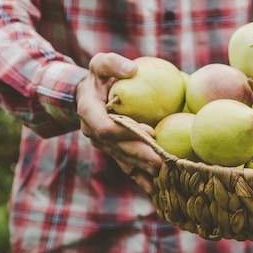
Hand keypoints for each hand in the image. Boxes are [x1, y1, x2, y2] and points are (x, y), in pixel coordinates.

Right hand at [75, 52, 161, 194]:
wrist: (88, 94)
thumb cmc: (98, 76)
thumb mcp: (100, 63)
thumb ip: (113, 64)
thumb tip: (132, 68)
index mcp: (90, 113)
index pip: (106, 128)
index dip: (126, 133)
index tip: (150, 132)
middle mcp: (94, 133)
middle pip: (117, 149)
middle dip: (139, 156)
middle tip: (162, 161)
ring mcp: (104, 145)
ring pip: (123, 160)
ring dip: (142, 170)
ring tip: (164, 176)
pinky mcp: (114, 150)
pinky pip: (127, 165)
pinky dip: (140, 177)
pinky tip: (156, 189)